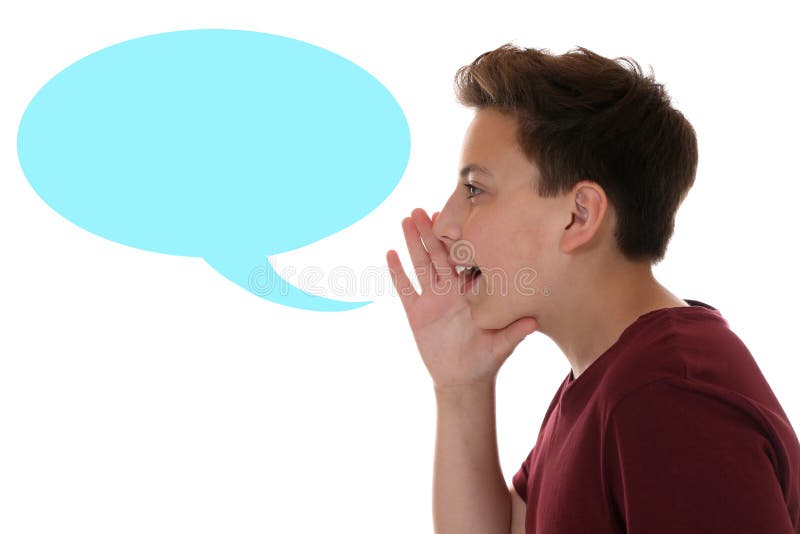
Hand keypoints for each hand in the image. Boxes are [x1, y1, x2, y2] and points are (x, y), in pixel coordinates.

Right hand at [386, 208, 538, 389]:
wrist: (464, 379)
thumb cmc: (487, 358)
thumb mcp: (502, 344)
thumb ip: (515, 331)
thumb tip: (534, 320)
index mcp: (470, 291)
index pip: (463, 259)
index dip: (458, 239)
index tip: (456, 217)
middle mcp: (450, 290)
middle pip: (438, 255)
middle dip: (430, 231)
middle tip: (423, 208)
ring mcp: (432, 299)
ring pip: (420, 265)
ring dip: (413, 242)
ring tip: (406, 219)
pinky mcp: (416, 313)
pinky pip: (405, 289)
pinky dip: (397, 272)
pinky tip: (390, 253)